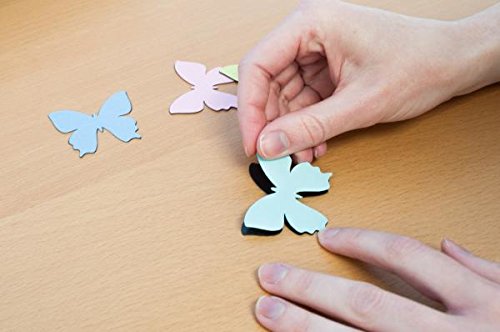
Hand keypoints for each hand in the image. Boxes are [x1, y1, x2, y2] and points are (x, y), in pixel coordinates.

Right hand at [238, 1, 499, 161]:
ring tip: (302, 155)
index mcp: (311, 24)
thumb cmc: (417, 65)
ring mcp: (315, 52)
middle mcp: (307, 33)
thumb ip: (310, 126)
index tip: (253, 144)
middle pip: (267, 82)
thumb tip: (268, 146)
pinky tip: (314, 144)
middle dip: (271, 123)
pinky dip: (304, 125)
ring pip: (283, 96)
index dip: (250, 109)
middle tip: (276, 156)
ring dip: (289, 129)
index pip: (257, 65)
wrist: (452, 62)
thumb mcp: (360, 103)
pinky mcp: (325, 69)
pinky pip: (301, 100)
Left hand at [255, 228, 499, 330]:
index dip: (362, 243)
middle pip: (367, 304)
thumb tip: (446, 245)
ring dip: (303, 327)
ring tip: (267, 310)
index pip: (408, 257)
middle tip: (270, 275)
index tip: (325, 237)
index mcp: (479, 304)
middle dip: (312, 288)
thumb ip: (484, 273)